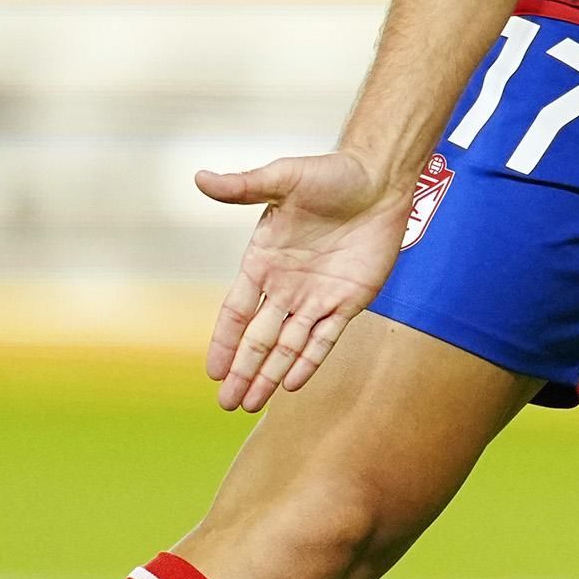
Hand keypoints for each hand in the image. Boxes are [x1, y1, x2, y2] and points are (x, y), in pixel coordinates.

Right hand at [193, 151, 409, 411]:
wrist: (378, 178)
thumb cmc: (329, 173)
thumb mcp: (282, 178)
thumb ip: (243, 186)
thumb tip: (200, 177)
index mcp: (263, 261)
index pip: (236, 311)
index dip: (224, 342)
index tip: (212, 371)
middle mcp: (285, 286)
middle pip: (259, 338)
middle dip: (243, 371)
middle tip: (226, 403)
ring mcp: (316, 296)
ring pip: (288, 346)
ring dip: (270, 375)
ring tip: (252, 405)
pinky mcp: (348, 301)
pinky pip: (325, 339)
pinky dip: (308, 361)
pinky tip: (291, 384)